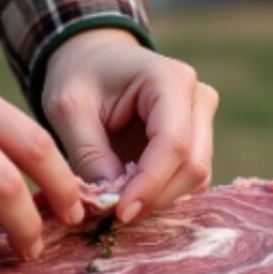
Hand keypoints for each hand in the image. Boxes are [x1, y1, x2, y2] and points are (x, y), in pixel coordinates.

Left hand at [41, 28, 218, 223]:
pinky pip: (190, 179)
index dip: (150, 184)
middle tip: (114, 216)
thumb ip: (88, 153)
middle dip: (156, 197)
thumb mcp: (68, 108)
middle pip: (193, 165)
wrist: (94, 58)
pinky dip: (163, 194)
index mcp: (169, 80)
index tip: (120, 213)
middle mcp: (198, 97)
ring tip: (118, 203)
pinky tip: (132, 194)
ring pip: (197, 177)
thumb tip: (109, 201)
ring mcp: (203, 118)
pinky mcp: (199, 139)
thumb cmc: (80, 76)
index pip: (173, 143)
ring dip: (160, 199)